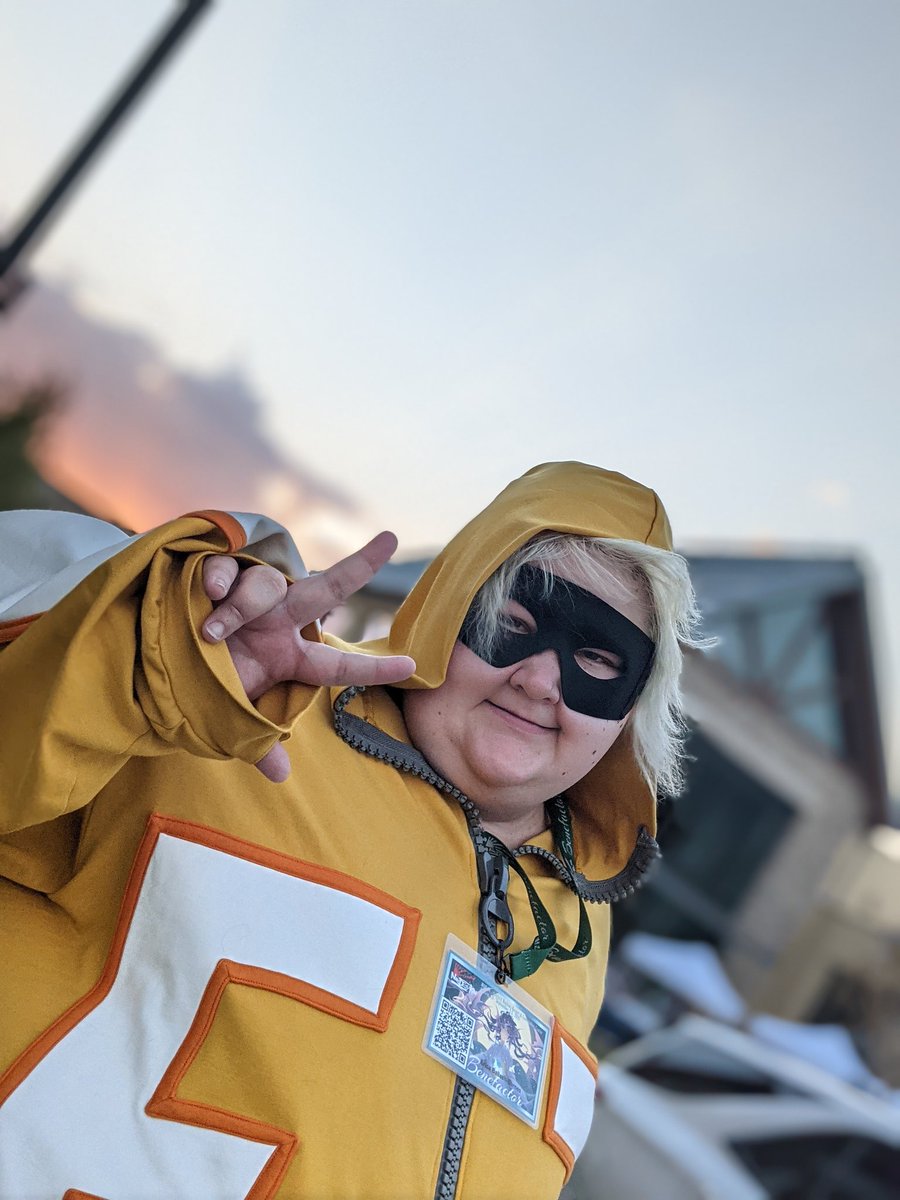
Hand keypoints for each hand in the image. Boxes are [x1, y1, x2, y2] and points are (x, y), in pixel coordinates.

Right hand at [201, 531, 414, 781]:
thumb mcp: (227, 722)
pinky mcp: (215, 575)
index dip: (373, 667)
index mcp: (287, 657)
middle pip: (327, 588)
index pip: (337, 665)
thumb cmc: (195, 692)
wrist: (144, 670)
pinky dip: (220, 578)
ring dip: (243, 607)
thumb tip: (282, 776)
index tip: (412, 665)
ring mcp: (248, 595)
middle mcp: (277, 621)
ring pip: (269, 585)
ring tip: (212, 631)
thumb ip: (257, 744)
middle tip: (389, 541)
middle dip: (359, 565)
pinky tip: (207, 593)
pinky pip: (227, 566)